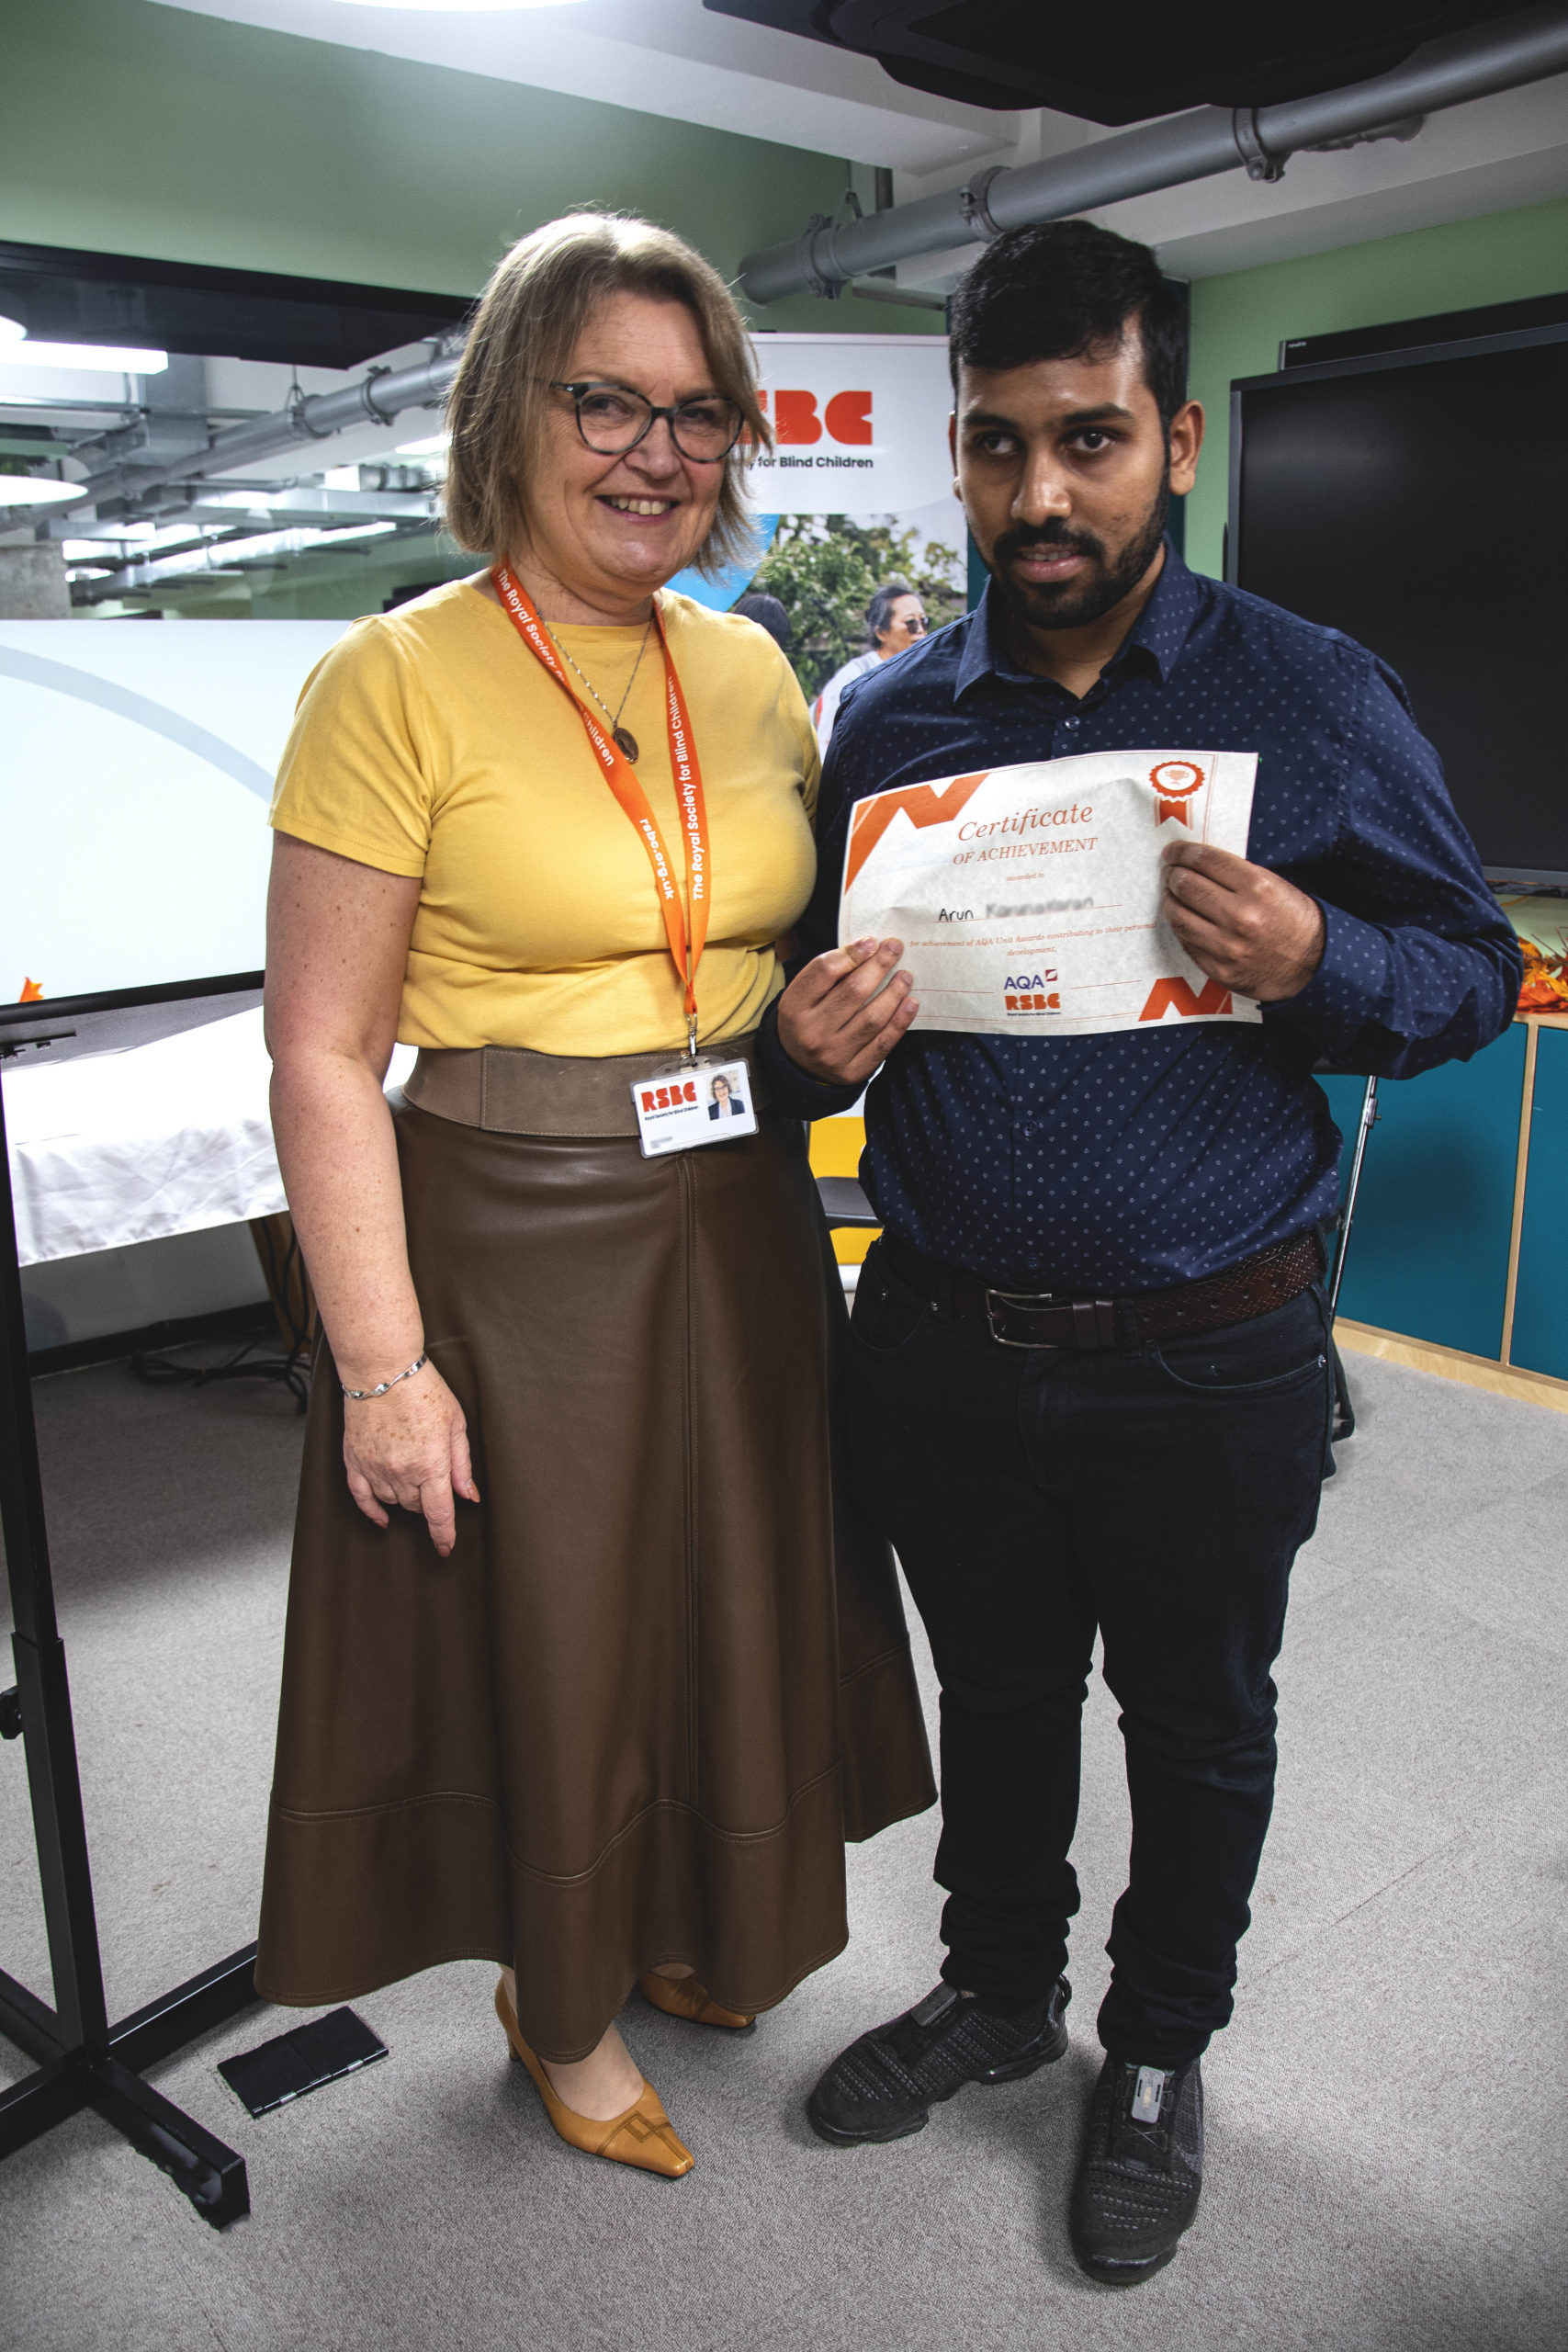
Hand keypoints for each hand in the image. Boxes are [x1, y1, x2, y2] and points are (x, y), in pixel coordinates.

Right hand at [341, 1358, 477, 1558]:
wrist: (382, 1370)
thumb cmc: (424, 1390)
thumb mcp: (456, 1424)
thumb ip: (461, 1465)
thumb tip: (468, 1495)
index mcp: (431, 1464)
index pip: (439, 1514)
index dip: (444, 1536)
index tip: (446, 1548)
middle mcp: (402, 1471)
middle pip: (417, 1507)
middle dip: (428, 1502)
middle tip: (433, 1480)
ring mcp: (375, 1468)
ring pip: (393, 1501)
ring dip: (406, 1498)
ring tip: (412, 1475)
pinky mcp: (354, 1460)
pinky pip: (361, 1497)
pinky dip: (372, 1511)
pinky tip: (383, 1518)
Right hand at [777, 937, 918, 1086]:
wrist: (798, 1067)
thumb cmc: (805, 1019)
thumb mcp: (802, 993)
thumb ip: (828, 971)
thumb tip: (869, 947)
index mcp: (794, 1007)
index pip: (825, 971)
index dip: (853, 953)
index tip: (872, 942)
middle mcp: (812, 1032)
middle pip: (853, 992)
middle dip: (879, 966)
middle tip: (895, 949)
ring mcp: (833, 1055)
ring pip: (872, 1018)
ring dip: (894, 992)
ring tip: (905, 977)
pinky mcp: (852, 1071)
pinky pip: (883, 1044)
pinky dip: (900, 1021)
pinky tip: (910, 1003)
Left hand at [1161, 842, 1325, 1002]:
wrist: (1313, 963)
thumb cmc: (1292, 919)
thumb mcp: (1274, 885)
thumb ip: (1236, 874)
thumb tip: (1194, 862)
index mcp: (1257, 888)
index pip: (1205, 860)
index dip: (1182, 852)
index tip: (1172, 851)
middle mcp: (1240, 917)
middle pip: (1186, 886)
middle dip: (1173, 874)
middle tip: (1171, 872)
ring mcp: (1227, 947)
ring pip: (1178, 916)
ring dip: (1170, 900)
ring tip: (1172, 894)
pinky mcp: (1219, 969)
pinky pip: (1186, 942)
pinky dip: (1180, 926)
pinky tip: (1183, 918)